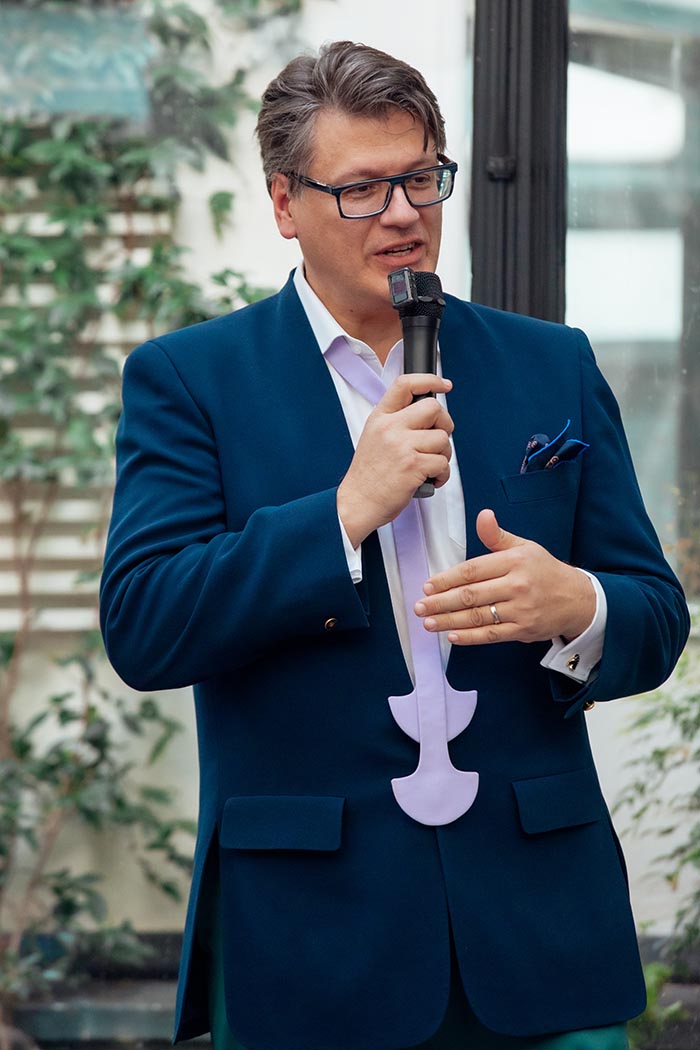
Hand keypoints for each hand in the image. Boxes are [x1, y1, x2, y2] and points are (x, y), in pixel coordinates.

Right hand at [337, 374, 453, 547]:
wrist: (358, 502)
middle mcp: (390, 427)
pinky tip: (431, 479)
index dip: (430, 380)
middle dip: (444, 424)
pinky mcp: (412, 466)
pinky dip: (443, 474)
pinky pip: (443, 463)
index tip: (444, 384)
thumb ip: (396, 421)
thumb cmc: (370, 474)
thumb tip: (429, 414)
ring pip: (442, 438)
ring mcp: (401, 446)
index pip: (405, 384)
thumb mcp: (374, 436)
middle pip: (433, 408)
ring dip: (443, 455)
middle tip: (438, 439)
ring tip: (429, 465)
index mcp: (380, 417)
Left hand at [415, 508, 595, 645]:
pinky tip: (452, 635)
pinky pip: (491, 634)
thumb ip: (497, 536)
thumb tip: (483, 516)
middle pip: (471, 595)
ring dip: (449, 621)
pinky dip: (470, 637)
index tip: (429, 585)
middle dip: (441, 602)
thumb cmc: (545, 571)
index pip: (473, 570)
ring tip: (428, 622)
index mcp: (514, 561)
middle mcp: (517, 585)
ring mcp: (521, 610)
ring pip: (478, 616)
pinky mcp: (524, 630)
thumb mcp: (524, 547)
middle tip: (420, 607)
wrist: (578, 599)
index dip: (447, 579)